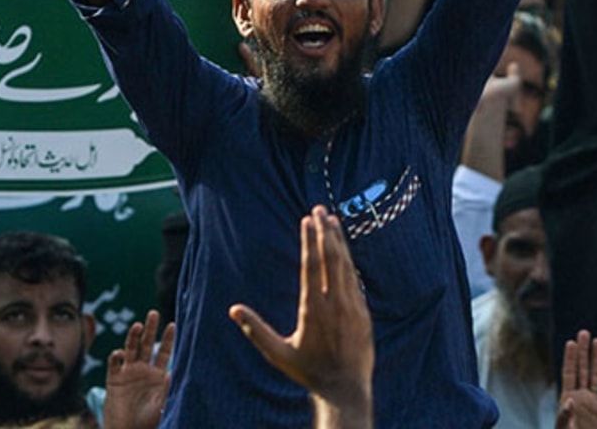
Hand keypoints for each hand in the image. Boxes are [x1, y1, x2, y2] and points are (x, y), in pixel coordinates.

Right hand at [103, 310, 176, 428]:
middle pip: (147, 345)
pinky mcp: (114, 380)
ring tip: (139, 325)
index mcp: (157, 375)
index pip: (164, 353)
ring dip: (133, 337)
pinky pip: (114, 364)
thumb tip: (176, 372)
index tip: (173, 324)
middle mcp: (143, 370)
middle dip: (151, 329)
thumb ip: (169, 387)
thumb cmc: (147, 422)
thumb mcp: (163, 403)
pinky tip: (121, 354)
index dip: (168, 339)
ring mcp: (128, 373)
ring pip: (131, 349)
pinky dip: (117, 356)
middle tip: (154, 313)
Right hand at [230, 207, 372, 409]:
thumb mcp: (278, 353)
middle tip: (320, 208)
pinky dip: (349, 262)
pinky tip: (344, 250)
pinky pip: (354, 280)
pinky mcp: (363, 312)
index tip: (306, 219)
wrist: (345, 389)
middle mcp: (334, 303)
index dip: (309, 240)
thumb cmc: (308, 371)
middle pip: (331, 258)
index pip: (311, 265)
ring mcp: (352, 306)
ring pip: (346, 265)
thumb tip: (233, 309)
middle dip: (325, 231)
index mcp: (313, 309)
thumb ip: (255, 329)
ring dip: (339, 241)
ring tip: (333, 220)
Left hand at [555, 331, 596, 428]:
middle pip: (583, 370)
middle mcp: (581, 397)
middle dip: (584, 352)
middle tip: (584, 333)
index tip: (571, 342)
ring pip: (596, 376)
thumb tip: (569, 400)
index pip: (569, 373)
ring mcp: (594, 404)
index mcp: (568, 399)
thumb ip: (566, 416)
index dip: (570, 358)